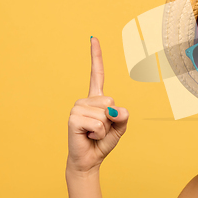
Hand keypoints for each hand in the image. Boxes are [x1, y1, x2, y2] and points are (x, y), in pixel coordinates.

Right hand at [67, 37, 128, 172]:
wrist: (90, 159)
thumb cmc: (103, 141)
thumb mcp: (120, 127)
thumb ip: (123, 116)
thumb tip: (115, 110)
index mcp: (97, 98)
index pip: (97, 73)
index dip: (96, 56)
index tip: (93, 38)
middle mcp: (85, 100)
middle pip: (111, 101)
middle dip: (112, 120)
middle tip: (101, 129)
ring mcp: (77, 107)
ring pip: (105, 113)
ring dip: (105, 128)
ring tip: (94, 133)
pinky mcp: (73, 118)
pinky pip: (98, 123)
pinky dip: (98, 133)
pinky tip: (88, 136)